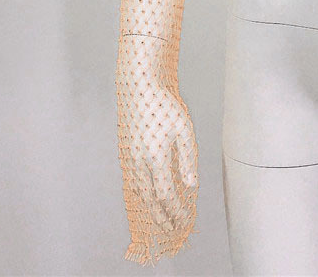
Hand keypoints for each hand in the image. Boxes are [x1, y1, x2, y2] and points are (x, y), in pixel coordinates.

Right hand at [116, 38, 198, 262]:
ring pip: (139, 194)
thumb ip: (187, 159)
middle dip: (163, 219)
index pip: (167, 195)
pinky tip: (146, 201)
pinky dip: (140, 197)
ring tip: (161, 222)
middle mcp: (139, 163)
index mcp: (155, 158)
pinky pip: (132, 183)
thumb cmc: (164, 104)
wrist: (139, 86)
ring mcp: (129, 159)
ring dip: (151, 211)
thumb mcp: (184, 129)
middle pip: (150, 201)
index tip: (186, 219)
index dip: (177, 211)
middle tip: (173, 232)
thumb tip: (191, 185)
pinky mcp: (126, 153)